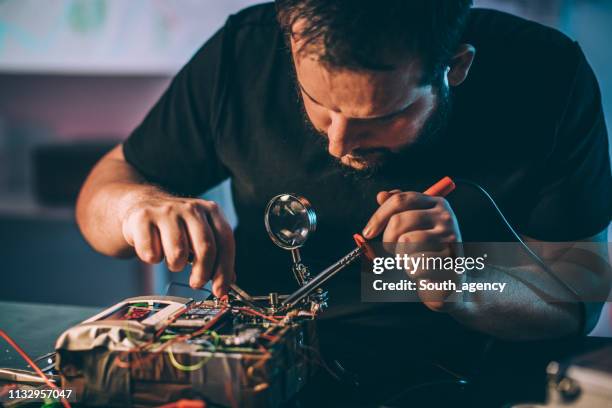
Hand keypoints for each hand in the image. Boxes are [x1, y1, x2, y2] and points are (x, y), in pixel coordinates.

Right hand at [120, 193, 234, 296]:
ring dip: (175, 265)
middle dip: (202, 273)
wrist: (141, 205)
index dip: (224, 269)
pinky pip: (152, 253)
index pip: (225, 241)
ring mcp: (167, 211)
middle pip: (205, 247)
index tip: (220, 290)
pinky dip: (152, 259)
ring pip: (178, 252)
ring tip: (172, 259)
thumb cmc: (175, 226)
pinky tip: (153, 249)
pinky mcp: (143, 218)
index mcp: (211, 210)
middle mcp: (191, 208)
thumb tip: (226, 283)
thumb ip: (215, 256)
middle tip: (196, 283)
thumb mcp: (199, 235)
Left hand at [363, 190, 462, 310]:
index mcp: (436, 203)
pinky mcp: (452, 260)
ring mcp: (451, 237)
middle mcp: (445, 217)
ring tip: (410, 260)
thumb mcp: (413, 226)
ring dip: (401, 255)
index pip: (400, 200)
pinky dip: (412, 270)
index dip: (379, 216)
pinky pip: (417, 262)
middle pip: (398, 220)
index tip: (368, 232)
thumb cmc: (426, 249)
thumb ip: (398, 209)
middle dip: (387, 239)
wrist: (448, 278)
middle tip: (392, 250)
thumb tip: (381, 195)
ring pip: (406, 241)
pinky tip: (421, 272)